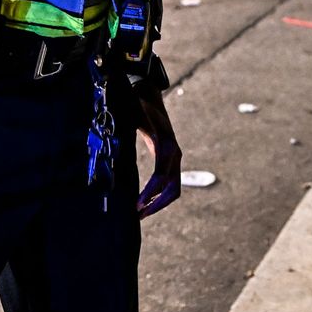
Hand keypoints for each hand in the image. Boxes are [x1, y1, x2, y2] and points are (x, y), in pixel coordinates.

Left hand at [133, 86, 182, 218]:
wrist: (150, 97)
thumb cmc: (140, 105)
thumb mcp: (137, 111)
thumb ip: (139, 121)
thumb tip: (141, 132)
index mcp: (166, 144)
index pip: (161, 176)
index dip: (150, 192)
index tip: (137, 204)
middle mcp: (174, 153)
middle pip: (173, 188)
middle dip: (156, 204)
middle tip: (138, 215)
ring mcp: (174, 158)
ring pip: (173, 189)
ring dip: (158, 203)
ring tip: (139, 213)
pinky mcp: (169, 160)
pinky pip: (169, 183)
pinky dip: (158, 195)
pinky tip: (144, 203)